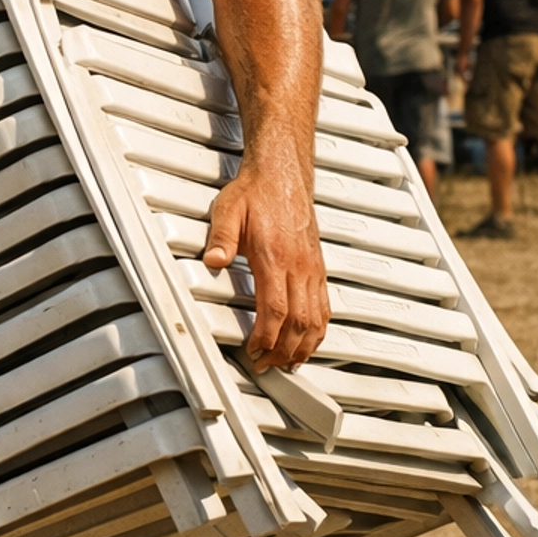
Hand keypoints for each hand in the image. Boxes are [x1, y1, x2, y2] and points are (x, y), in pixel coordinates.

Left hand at [204, 163, 327, 370]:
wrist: (282, 172)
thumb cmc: (256, 191)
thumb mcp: (227, 211)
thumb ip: (220, 239)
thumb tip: (212, 261)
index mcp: (276, 256)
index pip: (276, 310)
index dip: (266, 338)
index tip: (254, 350)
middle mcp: (299, 265)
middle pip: (299, 322)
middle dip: (282, 350)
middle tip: (266, 364)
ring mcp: (312, 267)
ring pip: (317, 318)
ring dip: (304, 346)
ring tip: (288, 362)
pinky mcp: (317, 266)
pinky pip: (325, 305)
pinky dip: (319, 329)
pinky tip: (309, 340)